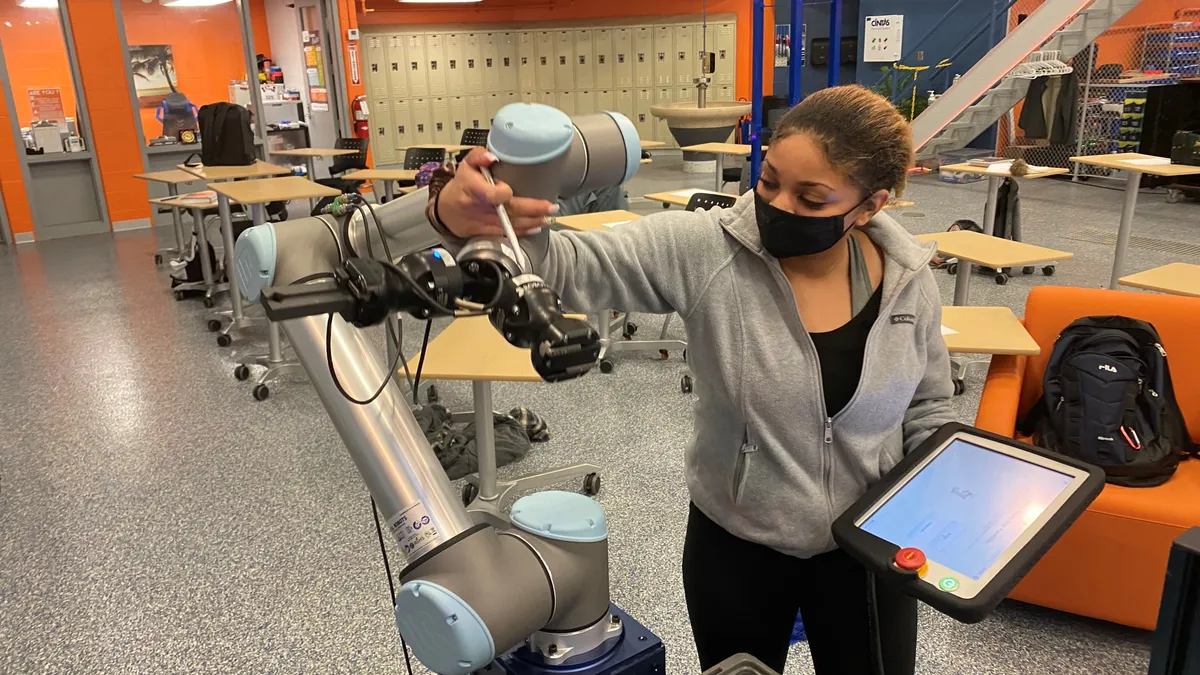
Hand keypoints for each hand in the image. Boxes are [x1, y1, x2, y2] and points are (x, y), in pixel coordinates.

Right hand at [435, 148, 557, 238]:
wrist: (446, 210)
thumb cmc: (461, 185)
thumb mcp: (466, 165)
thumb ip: (479, 156)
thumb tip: (492, 156)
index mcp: (473, 189)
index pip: (493, 195)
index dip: (503, 193)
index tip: (508, 188)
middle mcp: (480, 208)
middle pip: (510, 211)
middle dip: (533, 210)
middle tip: (551, 206)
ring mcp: (484, 222)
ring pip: (512, 224)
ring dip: (533, 222)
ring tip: (548, 217)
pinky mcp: (487, 232)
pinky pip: (507, 233)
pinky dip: (523, 231)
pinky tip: (536, 227)